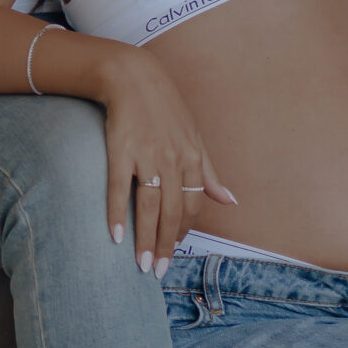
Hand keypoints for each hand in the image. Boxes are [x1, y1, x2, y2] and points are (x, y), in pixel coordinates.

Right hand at [96, 49, 236, 275]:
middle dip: (165, 245)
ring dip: (145, 238)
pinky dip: (116, 212)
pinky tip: (115, 236)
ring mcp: (145, 155)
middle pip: (171, 211)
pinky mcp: (120, 150)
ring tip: (140, 263)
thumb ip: (209, 172)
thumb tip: (231, 201)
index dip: (184, 230)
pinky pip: (118, 187)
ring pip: (148, 205)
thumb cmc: (164, 108)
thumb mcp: (193, 137)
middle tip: (156, 271)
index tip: (173, 251)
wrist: (132, 76)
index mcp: (192, 157)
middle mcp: (172, 159)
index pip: (193, 204)